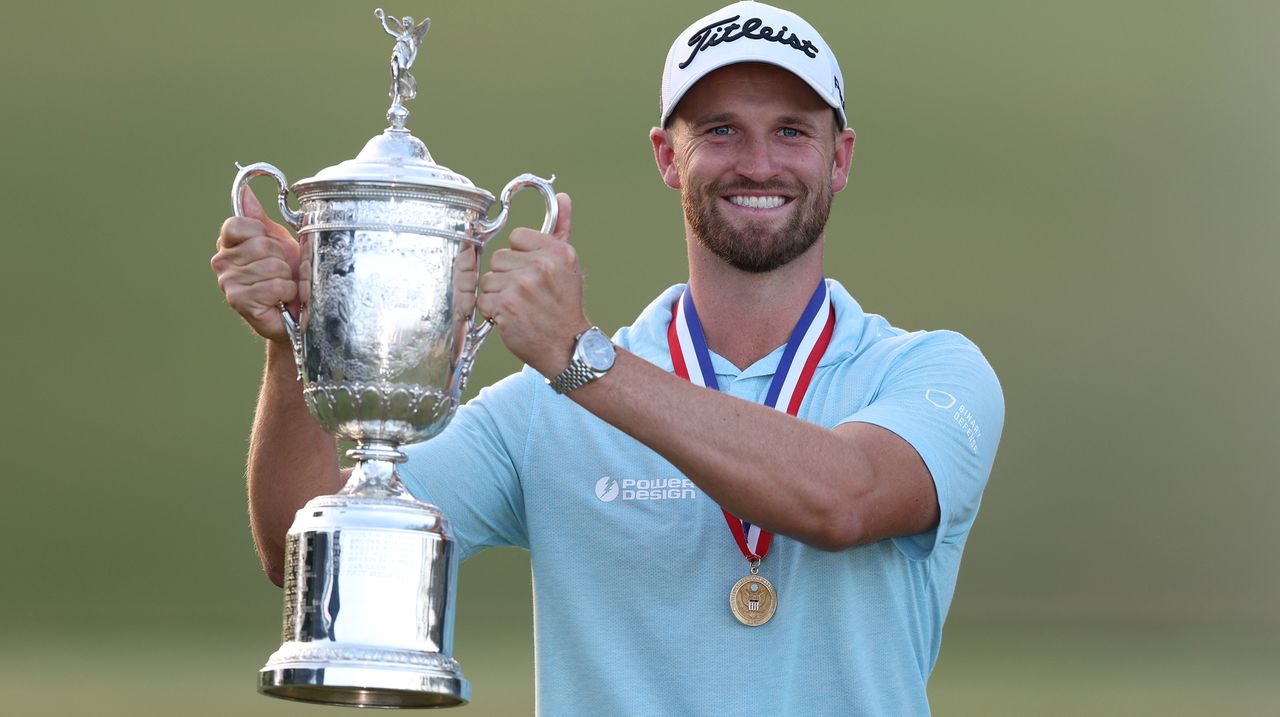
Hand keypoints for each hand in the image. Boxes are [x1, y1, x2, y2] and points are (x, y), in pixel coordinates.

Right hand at [211, 186, 300, 343]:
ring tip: (282, 287)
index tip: (270, 247)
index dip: (261, 234)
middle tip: (281, 272)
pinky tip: (281, 300)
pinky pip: (274, 286)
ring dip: (286, 278)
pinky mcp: (238, 301)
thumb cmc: (286, 275)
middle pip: (261, 245)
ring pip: (271, 266)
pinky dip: (286, 293)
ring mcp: (227, 282)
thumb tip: (245, 191)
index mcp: (228, 243)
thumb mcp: (276, 240)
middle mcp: (222, 261)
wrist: (296, 312)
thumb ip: (258, 217)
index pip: (238, 223)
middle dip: (282, 259)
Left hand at [476, 193, 589, 376]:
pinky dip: (492, 311)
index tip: (532, 272)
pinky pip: (483, 298)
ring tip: (519, 306)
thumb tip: (562, 197)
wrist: (566, 346)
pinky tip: (511, 317)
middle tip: (527, 294)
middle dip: (508, 276)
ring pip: (488, 278)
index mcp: (557, 252)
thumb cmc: (564, 305)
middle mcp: (541, 266)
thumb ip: (560, 229)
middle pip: (500, 257)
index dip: (520, 256)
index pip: (517, 236)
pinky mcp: (505, 305)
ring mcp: (522, 286)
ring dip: (498, 294)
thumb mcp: (569, 265)